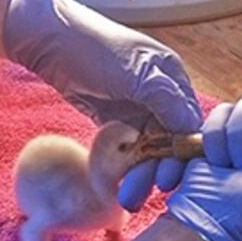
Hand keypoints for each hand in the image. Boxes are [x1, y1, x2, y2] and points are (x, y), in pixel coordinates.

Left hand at [3, 0, 201, 210]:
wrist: (50, 43)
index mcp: (171, 79)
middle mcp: (158, 96)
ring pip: (147, 149)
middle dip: (159, 168)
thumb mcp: (135, 72)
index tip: (169, 178)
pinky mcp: (114, 120)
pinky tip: (117, 183)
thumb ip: (166, 100)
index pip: (188, 124)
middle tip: (148, 191)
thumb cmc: (94, 49)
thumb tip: (191, 129)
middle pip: (168, 141)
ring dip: (140, 173)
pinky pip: (125, 149)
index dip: (182, 153)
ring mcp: (135, 108)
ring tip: (127, 197)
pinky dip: (124, 166)